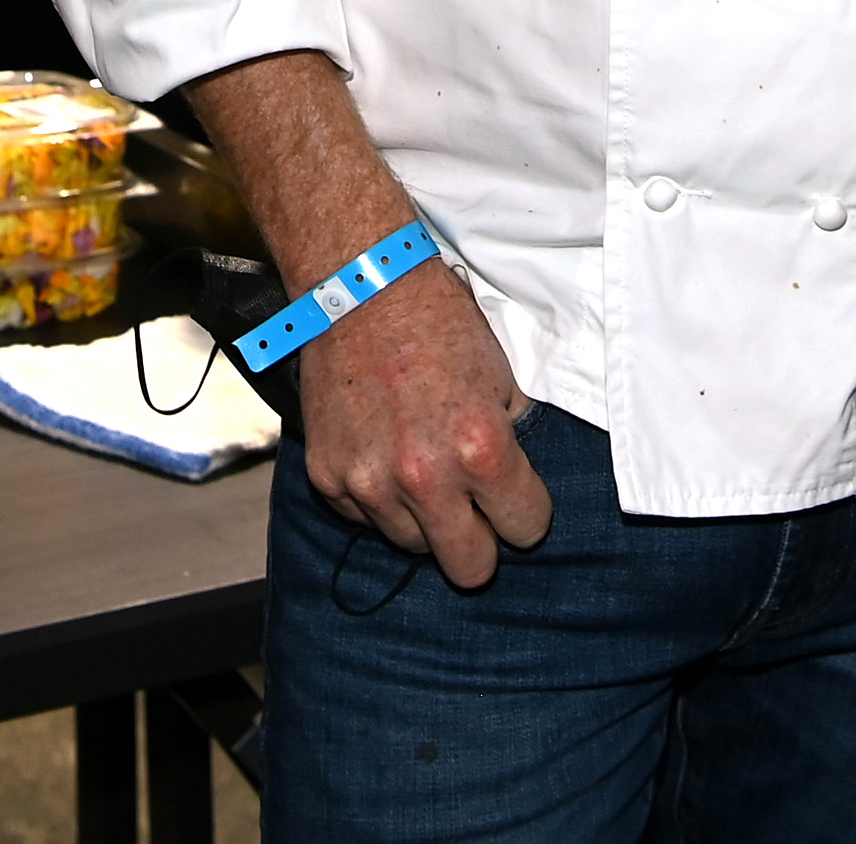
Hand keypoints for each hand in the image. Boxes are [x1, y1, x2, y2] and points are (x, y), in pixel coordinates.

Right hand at [183, 48, 552, 588]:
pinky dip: (379, 499)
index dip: (527, 513)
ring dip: (425, 518)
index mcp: (480, 447)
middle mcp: (424, 475)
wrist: (361, 287)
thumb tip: (515, 482)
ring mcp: (370, 482)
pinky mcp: (328, 478)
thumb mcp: (503, 377)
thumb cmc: (439, 323)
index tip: (517, 499)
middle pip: (469, 569)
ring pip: (414, 546)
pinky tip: (385, 452)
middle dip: (482, 543)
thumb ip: (511, 439)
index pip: (526, 529)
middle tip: (477, 511)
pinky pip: (366, 519)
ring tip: (423, 464)